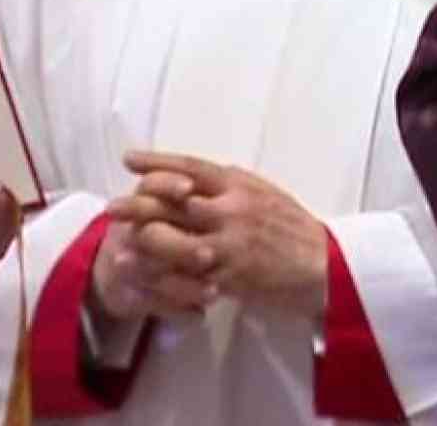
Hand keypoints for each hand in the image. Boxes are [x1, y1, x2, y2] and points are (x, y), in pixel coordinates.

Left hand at [108, 151, 327, 321]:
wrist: (325, 266)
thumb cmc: (293, 228)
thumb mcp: (263, 193)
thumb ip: (228, 186)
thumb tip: (193, 177)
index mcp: (237, 184)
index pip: (188, 167)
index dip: (155, 162)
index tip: (128, 159)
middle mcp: (229, 209)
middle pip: (171, 200)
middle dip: (137, 203)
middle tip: (111, 207)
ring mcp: (227, 244)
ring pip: (170, 238)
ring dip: (142, 241)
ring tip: (121, 244)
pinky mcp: (228, 276)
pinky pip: (184, 276)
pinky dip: (161, 276)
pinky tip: (143, 276)